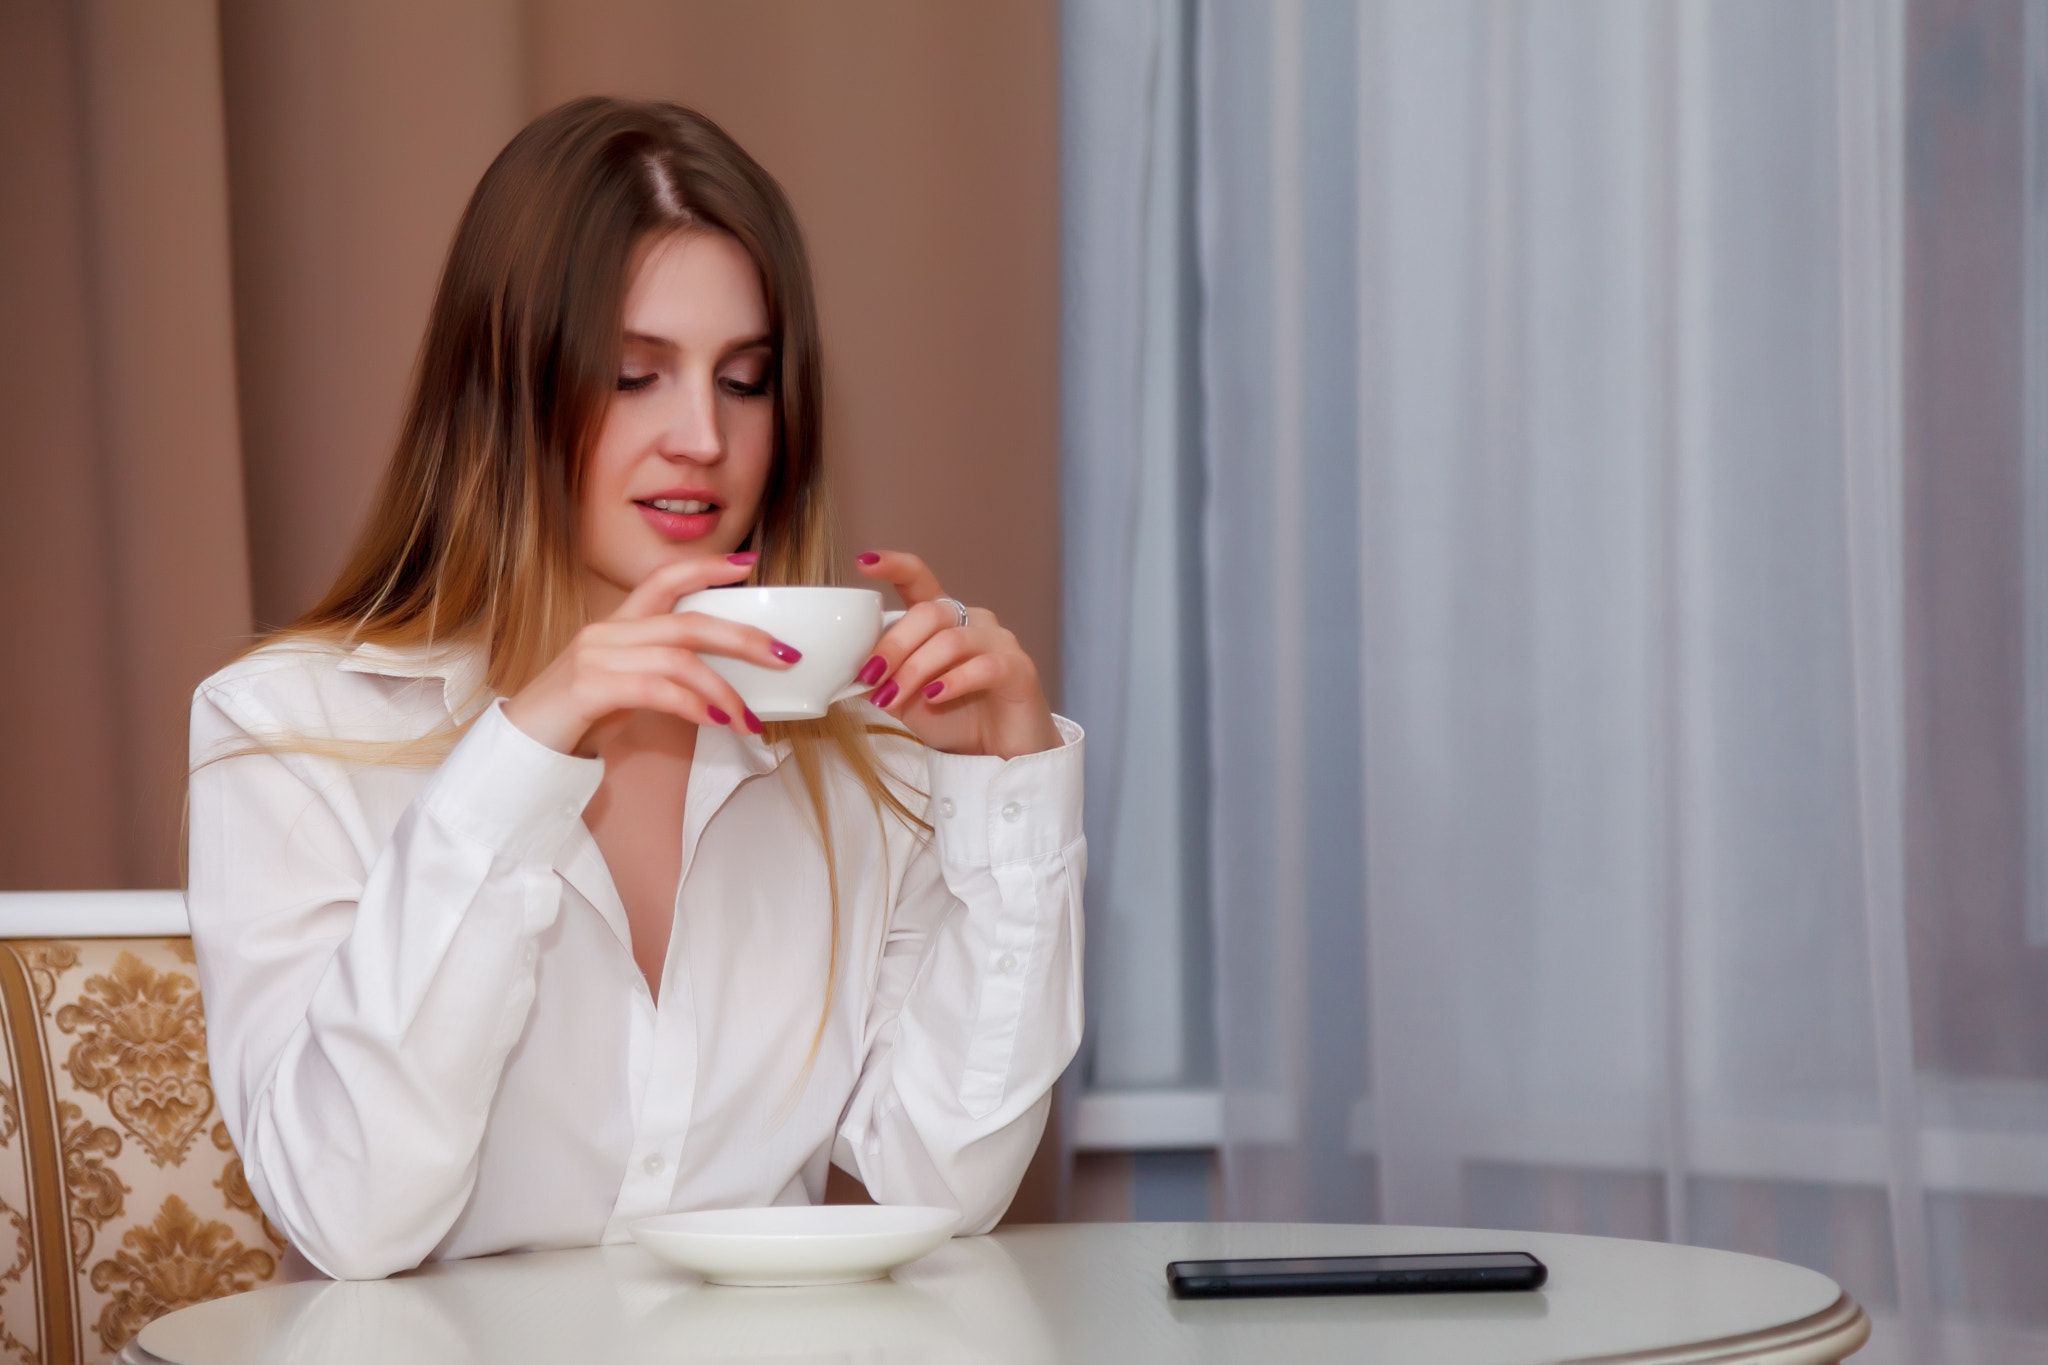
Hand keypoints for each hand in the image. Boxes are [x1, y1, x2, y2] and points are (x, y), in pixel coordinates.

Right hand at [502, 554, 799, 755]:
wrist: (522, 748)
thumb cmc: (581, 717)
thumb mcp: (628, 684)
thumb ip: (666, 673)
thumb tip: (726, 684)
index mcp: (618, 624)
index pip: (665, 578)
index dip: (708, 568)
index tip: (750, 563)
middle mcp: (607, 632)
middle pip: (688, 622)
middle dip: (743, 638)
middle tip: (784, 657)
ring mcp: (596, 657)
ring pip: (679, 659)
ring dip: (724, 691)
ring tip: (750, 720)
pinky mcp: (588, 688)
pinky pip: (655, 689)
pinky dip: (692, 705)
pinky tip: (714, 721)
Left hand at [852, 551, 1061, 758]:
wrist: (999, 757)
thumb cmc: (954, 719)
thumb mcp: (906, 699)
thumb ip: (882, 679)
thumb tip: (845, 670)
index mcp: (943, 621)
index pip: (920, 579)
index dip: (893, 565)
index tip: (863, 563)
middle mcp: (974, 621)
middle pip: (930, 612)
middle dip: (893, 644)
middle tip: (869, 675)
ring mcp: (1000, 642)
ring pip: (952, 641)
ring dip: (914, 670)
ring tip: (892, 699)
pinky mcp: (1019, 669)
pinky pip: (984, 666)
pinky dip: (953, 681)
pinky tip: (934, 696)